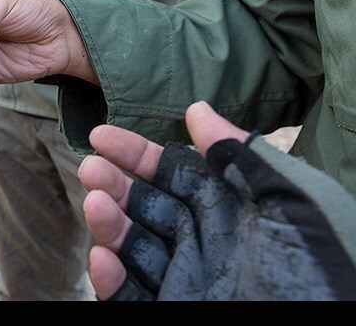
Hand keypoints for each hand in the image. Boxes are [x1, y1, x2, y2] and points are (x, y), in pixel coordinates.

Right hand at [81, 100, 355, 300]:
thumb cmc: (325, 271)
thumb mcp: (295, 204)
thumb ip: (246, 156)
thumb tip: (198, 110)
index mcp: (233, 210)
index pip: (173, 173)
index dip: (137, 154)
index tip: (101, 135)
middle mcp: (205, 242)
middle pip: (146, 208)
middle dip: (115, 185)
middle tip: (90, 170)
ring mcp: (187, 280)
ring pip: (134, 249)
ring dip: (110, 226)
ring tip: (96, 206)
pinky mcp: (172, 313)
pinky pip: (133, 297)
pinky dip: (112, 281)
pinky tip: (102, 259)